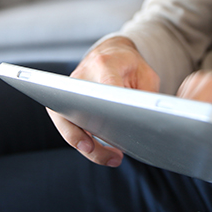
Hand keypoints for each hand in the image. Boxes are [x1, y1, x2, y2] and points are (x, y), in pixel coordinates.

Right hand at [48, 36, 159, 166]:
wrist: (110, 53)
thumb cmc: (129, 63)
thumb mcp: (146, 74)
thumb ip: (145, 95)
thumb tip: (146, 121)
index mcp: (103, 65)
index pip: (103, 86)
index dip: (107, 106)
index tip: (115, 124)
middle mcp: (81, 77)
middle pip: (79, 111)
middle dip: (92, 137)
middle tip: (113, 155)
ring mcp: (69, 90)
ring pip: (69, 124)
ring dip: (89, 146)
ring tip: (112, 158)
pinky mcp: (65, 103)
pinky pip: (69, 126)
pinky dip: (84, 141)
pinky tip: (102, 152)